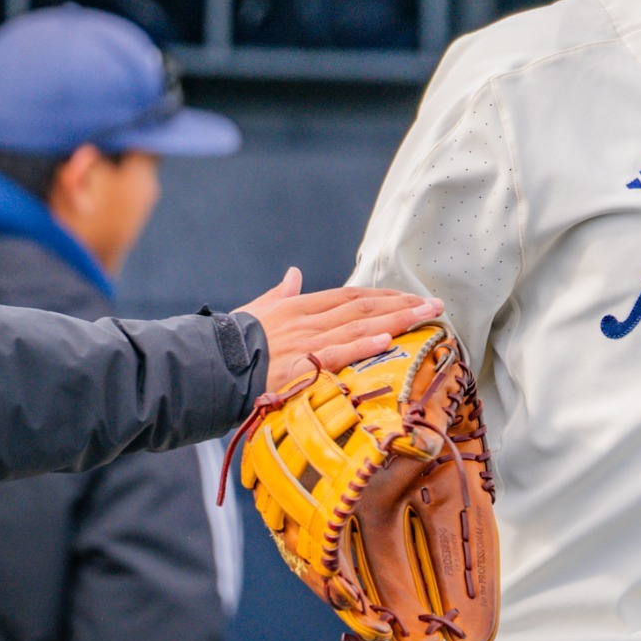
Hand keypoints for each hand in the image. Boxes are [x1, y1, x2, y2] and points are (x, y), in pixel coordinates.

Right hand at [233, 269, 444, 393]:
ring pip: (358, 325)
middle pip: (362, 307)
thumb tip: (293, 274)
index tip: (410, 296)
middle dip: (402, 304)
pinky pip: (336, 353)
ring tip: (427, 315)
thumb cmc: (227, 342)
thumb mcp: (256, 311)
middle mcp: (306, 320)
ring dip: (396, 319)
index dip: (383, 296)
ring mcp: (304, 342)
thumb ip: (279, 293)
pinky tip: (387, 337)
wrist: (205, 364)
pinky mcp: (299, 366)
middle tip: (435, 304)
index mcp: (298, 307)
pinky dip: (362, 344)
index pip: (349, 296)